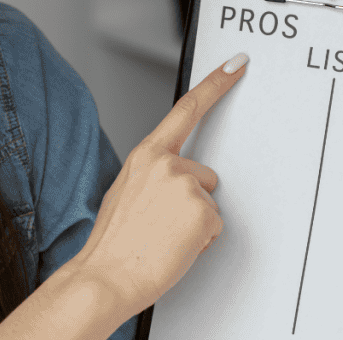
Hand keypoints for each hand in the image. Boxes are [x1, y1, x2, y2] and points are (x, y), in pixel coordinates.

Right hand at [70, 53, 249, 317]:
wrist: (105, 278)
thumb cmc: (113, 244)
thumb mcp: (127, 194)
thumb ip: (154, 177)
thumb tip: (178, 183)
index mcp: (145, 155)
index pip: (187, 109)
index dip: (216, 84)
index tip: (237, 64)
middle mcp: (167, 164)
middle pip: (205, 176)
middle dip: (193, 200)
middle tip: (159, 226)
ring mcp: (187, 186)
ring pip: (209, 203)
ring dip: (195, 222)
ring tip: (163, 239)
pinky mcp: (203, 210)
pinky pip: (215, 226)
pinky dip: (200, 241)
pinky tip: (175, 248)